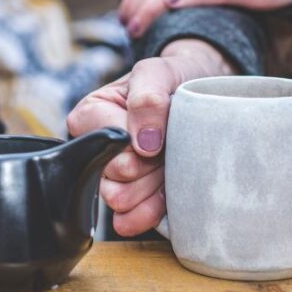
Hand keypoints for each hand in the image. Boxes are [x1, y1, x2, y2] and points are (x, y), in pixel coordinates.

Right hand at [67, 39, 235, 236]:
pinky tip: (167, 197)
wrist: (201, 94)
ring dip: (151, 187)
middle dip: (148, 167)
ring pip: (120, 200)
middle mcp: (95, 148)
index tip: (159, 133)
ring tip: (169, 166)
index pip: (106, 145)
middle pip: (113, 178)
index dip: (137, 144)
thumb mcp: (159, 72)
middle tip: (168, 148)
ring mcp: (113, 176)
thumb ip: (147, 98)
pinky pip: (129, 220)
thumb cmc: (173, 79)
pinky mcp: (131, 199)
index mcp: (90, 115)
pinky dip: (151, 212)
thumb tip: (144, 143)